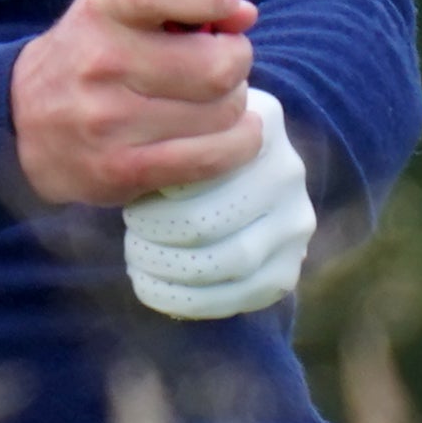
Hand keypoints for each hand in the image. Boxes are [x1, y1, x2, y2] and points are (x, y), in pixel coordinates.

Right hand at [14, 0, 261, 205]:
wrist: (20, 123)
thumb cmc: (88, 56)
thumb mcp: (116, 7)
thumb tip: (245, 14)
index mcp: (100, 9)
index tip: (229, 8)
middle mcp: (101, 62)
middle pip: (216, 65)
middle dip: (236, 62)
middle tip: (223, 65)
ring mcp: (110, 120)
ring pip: (222, 112)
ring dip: (234, 106)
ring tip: (214, 102)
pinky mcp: (122, 169)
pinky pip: (210, 157)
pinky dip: (239, 144)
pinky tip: (236, 134)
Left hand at [126, 89, 312, 318]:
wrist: (223, 186)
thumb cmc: (181, 148)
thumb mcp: (175, 126)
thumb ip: (159, 136)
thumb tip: (126, 169)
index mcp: (262, 122)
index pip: (199, 162)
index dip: (156, 184)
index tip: (132, 187)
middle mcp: (288, 172)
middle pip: (207, 219)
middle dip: (156, 232)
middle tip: (132, 224)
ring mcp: (294, 223)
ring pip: (227, 261)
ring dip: (168, 266)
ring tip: (138, 256)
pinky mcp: (286, 269)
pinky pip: (236, 297)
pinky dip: (184, 300)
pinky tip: (150, 286)